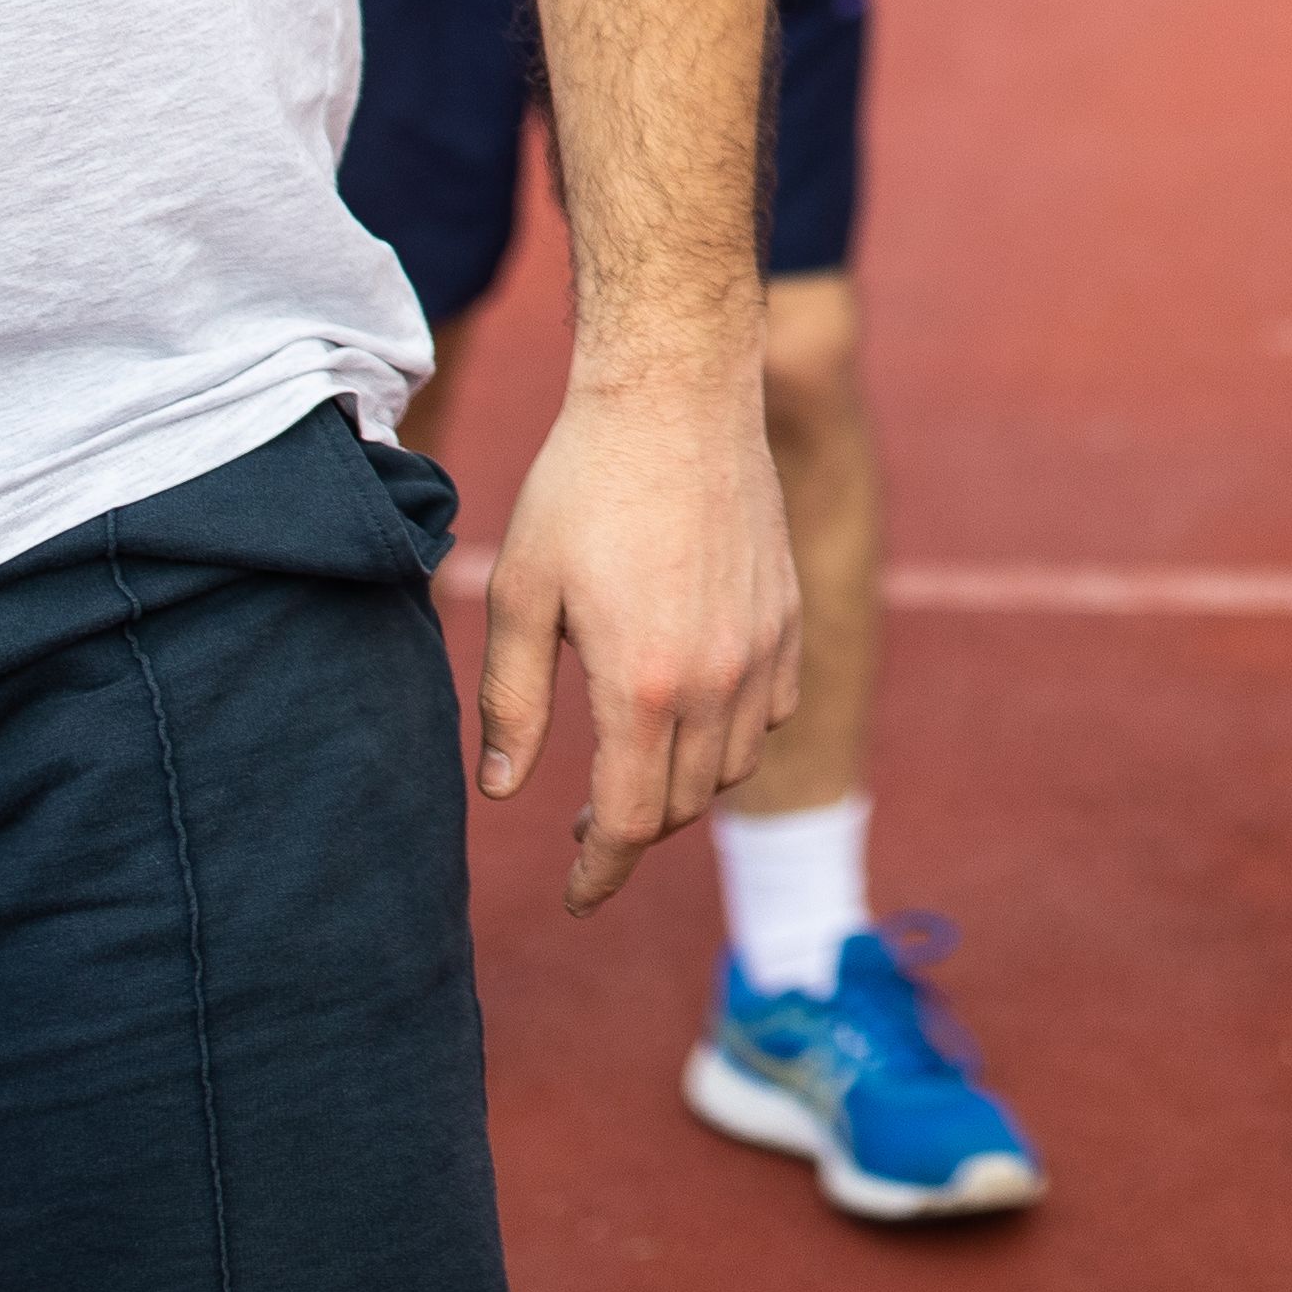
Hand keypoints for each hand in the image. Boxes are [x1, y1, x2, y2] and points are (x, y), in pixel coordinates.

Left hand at [468, 363, 800, 912]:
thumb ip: (511, 703)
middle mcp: (716, 680)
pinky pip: (773, 710)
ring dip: (682, 785)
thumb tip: (504, 792)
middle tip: (581, 822)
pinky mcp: (788, 615)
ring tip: (633, 764)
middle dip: (628, 829)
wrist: (676, 393)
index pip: (627, 824)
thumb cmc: (583, 484)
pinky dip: (734, 734)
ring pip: (732, 765)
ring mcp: (763, 648)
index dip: (597, 873)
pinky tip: (693, 709)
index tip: (575, 897)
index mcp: (642, 686)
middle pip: (679, 804)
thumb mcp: (521, 592)